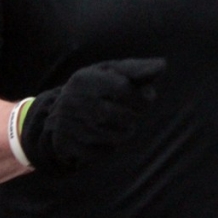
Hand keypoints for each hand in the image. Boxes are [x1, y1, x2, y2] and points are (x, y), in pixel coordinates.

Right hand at [19, 58, 165, 172]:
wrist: (55, 114)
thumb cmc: (93, 89)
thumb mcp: (109, 73)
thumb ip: (136, 70)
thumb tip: (162, 66)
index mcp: (86, 78)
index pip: (123, 88)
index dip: (141, 98)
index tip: (147, 100)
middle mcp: (76, 101)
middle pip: (123, 117)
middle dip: (133, 116)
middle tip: (129, 113)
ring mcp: (70, 124)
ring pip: (116, 137)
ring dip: (124, 132)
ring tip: (119, 124)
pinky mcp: (68, 145)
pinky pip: (102, 152)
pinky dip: (109, 147)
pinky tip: (103, 137)